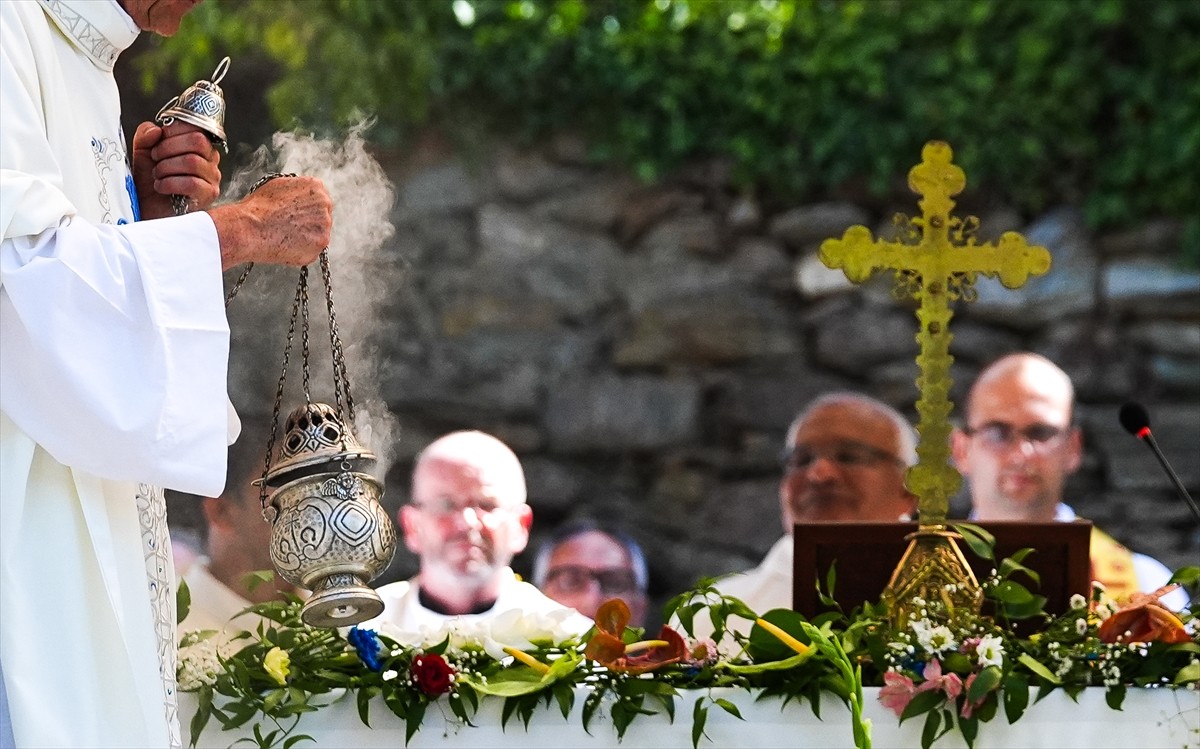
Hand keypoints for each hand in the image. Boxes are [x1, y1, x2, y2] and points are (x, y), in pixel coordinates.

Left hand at [131, 121, 221, 218]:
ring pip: (193, 161)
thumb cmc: (148, 185)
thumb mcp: (142, 153)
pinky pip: (192, 183)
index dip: (172, 132)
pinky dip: (170, 183)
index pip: (195, 127)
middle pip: (198, 141)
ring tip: (157, 176)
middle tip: (155, 160)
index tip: (156, 144)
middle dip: (168, 148)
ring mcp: (212, 179)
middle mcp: (210, 161)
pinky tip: (161, 188)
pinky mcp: (208, 196)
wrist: (147, 213)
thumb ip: (146, 135)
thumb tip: (156, 130)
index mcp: (198, 147)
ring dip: (166, 168)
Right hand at [208, 176, 333, 269]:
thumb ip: (296, 190)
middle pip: (321, 216)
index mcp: (316, 187)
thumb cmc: (258, 208)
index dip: (305, 209)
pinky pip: (312, 250)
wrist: (250, 228)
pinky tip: (286, 246)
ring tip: (284, 236)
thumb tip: (298, 196)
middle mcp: (325, 205)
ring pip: (318, 234)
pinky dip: (301, 251)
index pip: (318, 200)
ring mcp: (324, 226)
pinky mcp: (319, 246)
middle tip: (289, 228)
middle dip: (308, 223)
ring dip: (305, 237)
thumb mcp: (278, 186)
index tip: (296, 215)